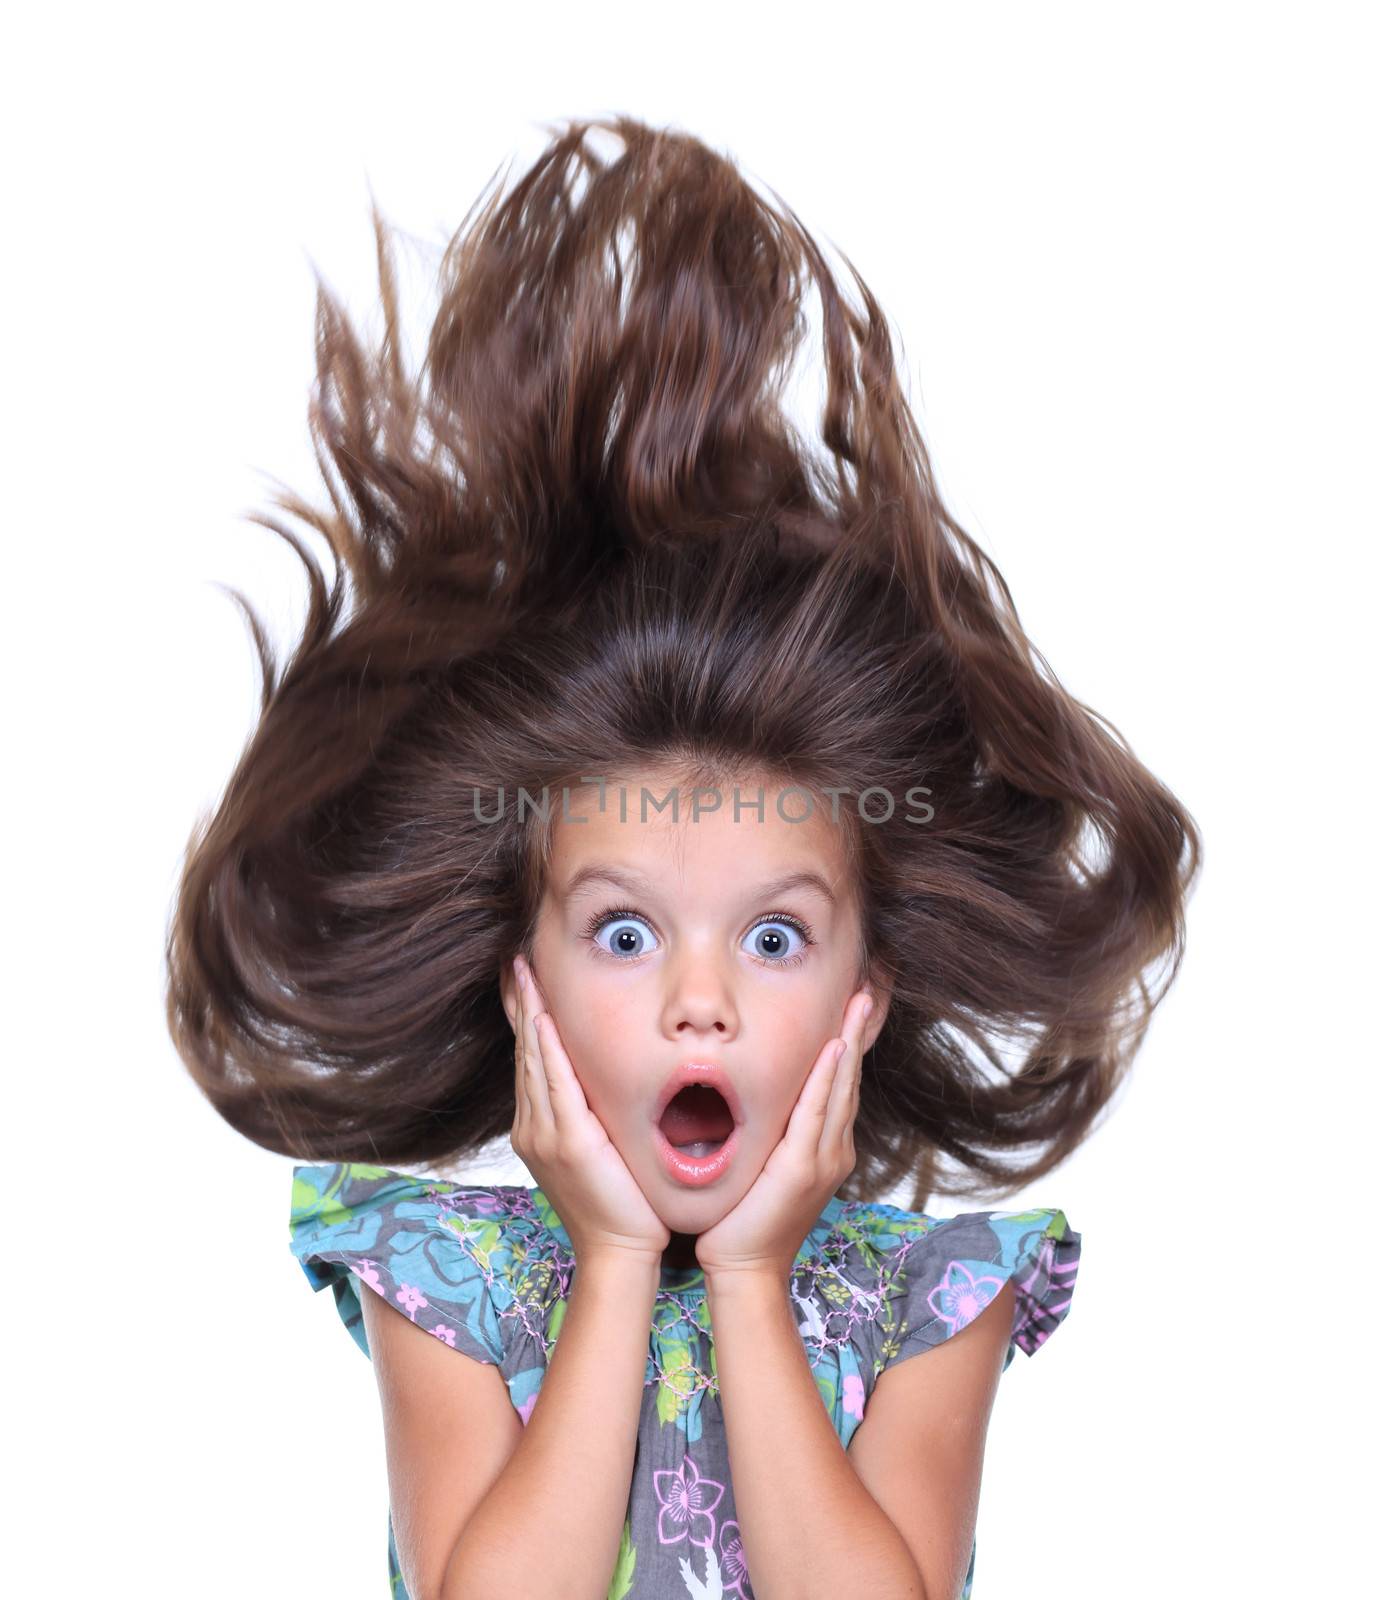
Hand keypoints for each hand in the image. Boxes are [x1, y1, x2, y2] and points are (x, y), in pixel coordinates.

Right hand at [509, 954, 669, 1265]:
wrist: (620, 1253)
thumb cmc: (622, 1204)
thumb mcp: (600, 1149)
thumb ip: (593, 1112)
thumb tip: (602, 1076)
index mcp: (539, 1127)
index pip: (531, 1057)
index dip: (525, 1014)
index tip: (520, 975)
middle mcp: (533, 1126)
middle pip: (525, 1050)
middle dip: (519, 1002)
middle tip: (513, 958)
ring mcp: (545, 1134)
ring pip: (535, 1059)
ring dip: (528, 1012)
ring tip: (521, 971)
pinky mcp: (568, 1142)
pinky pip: (554, 1083)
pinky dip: (547, 1046)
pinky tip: (544, 1016)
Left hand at [693, 988, 873, 1280]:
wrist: (744, 1268)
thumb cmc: (744, 1220)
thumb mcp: (763, 1166)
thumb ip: (769, 1133)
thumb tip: (753, 1096)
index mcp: (824, 1149)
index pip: (839, 1086)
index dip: (847, 1045)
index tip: (851, 1007)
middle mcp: (833, 1150)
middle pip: (848, 1079)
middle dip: (857, 1033)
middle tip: (866, 991)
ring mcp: (824, 1159)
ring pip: (839, 1088)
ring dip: (849, 1042)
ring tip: (859, 1004)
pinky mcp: (803, 1167)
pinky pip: (817, 1110)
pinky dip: (827, 1077)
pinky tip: (834, 1048)